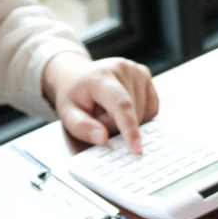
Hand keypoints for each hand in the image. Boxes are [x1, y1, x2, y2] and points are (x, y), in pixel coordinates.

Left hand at [42, 52, 158, 153]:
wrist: (76, 74)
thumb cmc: (73, 94)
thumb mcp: (67, 113)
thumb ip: (81, 127)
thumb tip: (103, 138)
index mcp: (101, 76)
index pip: (121, 105)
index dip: (130, 128)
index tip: (137, 149)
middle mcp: (123, 69)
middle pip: (131, 113)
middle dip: (115, 125)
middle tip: (98, 116)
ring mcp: (137, 71)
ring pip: (142, 113)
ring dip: (126, 120)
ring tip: (108, 109)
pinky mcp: (146, 75)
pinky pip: (150, 108)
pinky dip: (138, 115)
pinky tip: (122, 107)